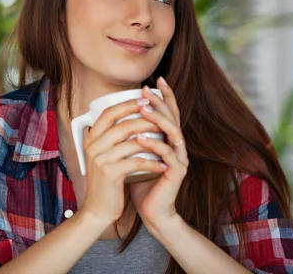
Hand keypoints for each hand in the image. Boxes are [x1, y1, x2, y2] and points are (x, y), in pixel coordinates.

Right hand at [79, 98, 167, 226]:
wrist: (97, 209)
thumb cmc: (106, 180)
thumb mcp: (103, 155)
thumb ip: (110, 137)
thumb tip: (129, 116)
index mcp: (91, 138)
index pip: (108, 113)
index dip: (127, 104)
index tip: (145, 99)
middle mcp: (93, 146)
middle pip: (123, 125)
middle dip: (146, 119)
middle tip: (162, 119)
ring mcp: (100, 159)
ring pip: (132, 142)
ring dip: (154, 140)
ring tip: (168, 141)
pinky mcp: (110, 173)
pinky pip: (137, 162)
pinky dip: (153, 163)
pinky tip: (163, 165)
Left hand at [130, 77, 188, 228]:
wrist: (153, 211)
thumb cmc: (144, 183)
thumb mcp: (136, 156)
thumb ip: (133, 139)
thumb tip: (113, 122)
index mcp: (169, 141)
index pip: (169, 113)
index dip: (165, 96)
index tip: (155, 81)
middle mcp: (178, 146)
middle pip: (173, 118)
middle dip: (160, 102)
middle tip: (147, 91)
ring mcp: (180, 158)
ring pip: (173, 133)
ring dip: (158, 120)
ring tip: (144, 110)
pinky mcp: (177, 172)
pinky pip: (167, 154)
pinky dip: (154, 145)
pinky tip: (141, 139)